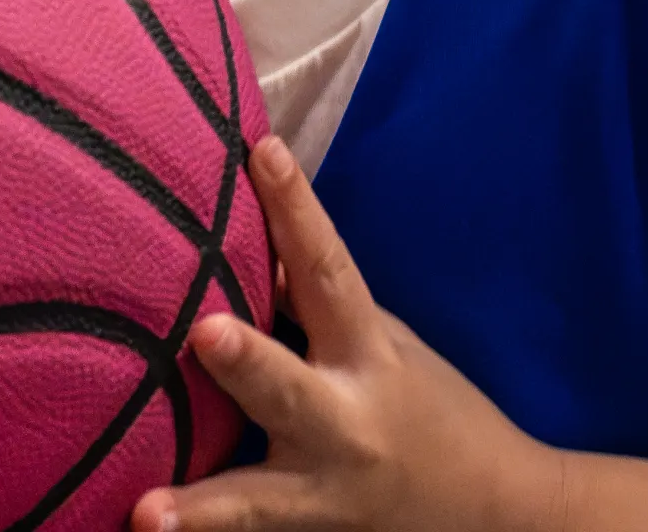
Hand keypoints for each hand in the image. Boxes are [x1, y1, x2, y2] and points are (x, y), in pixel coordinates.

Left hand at [138, 134, 563, 531]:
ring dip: (204, 508)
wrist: (498, 513)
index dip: (298, 210)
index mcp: (369, 357)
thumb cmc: (425, 407)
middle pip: (292, 391)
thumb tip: (238, 239)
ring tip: (150, 514)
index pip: (329, 270)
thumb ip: (309, 304)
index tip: (262, 152)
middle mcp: (347, 425)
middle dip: (250, 363)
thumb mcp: (378, 343)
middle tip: (206, 332)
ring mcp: (325, 494)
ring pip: (260, 502)